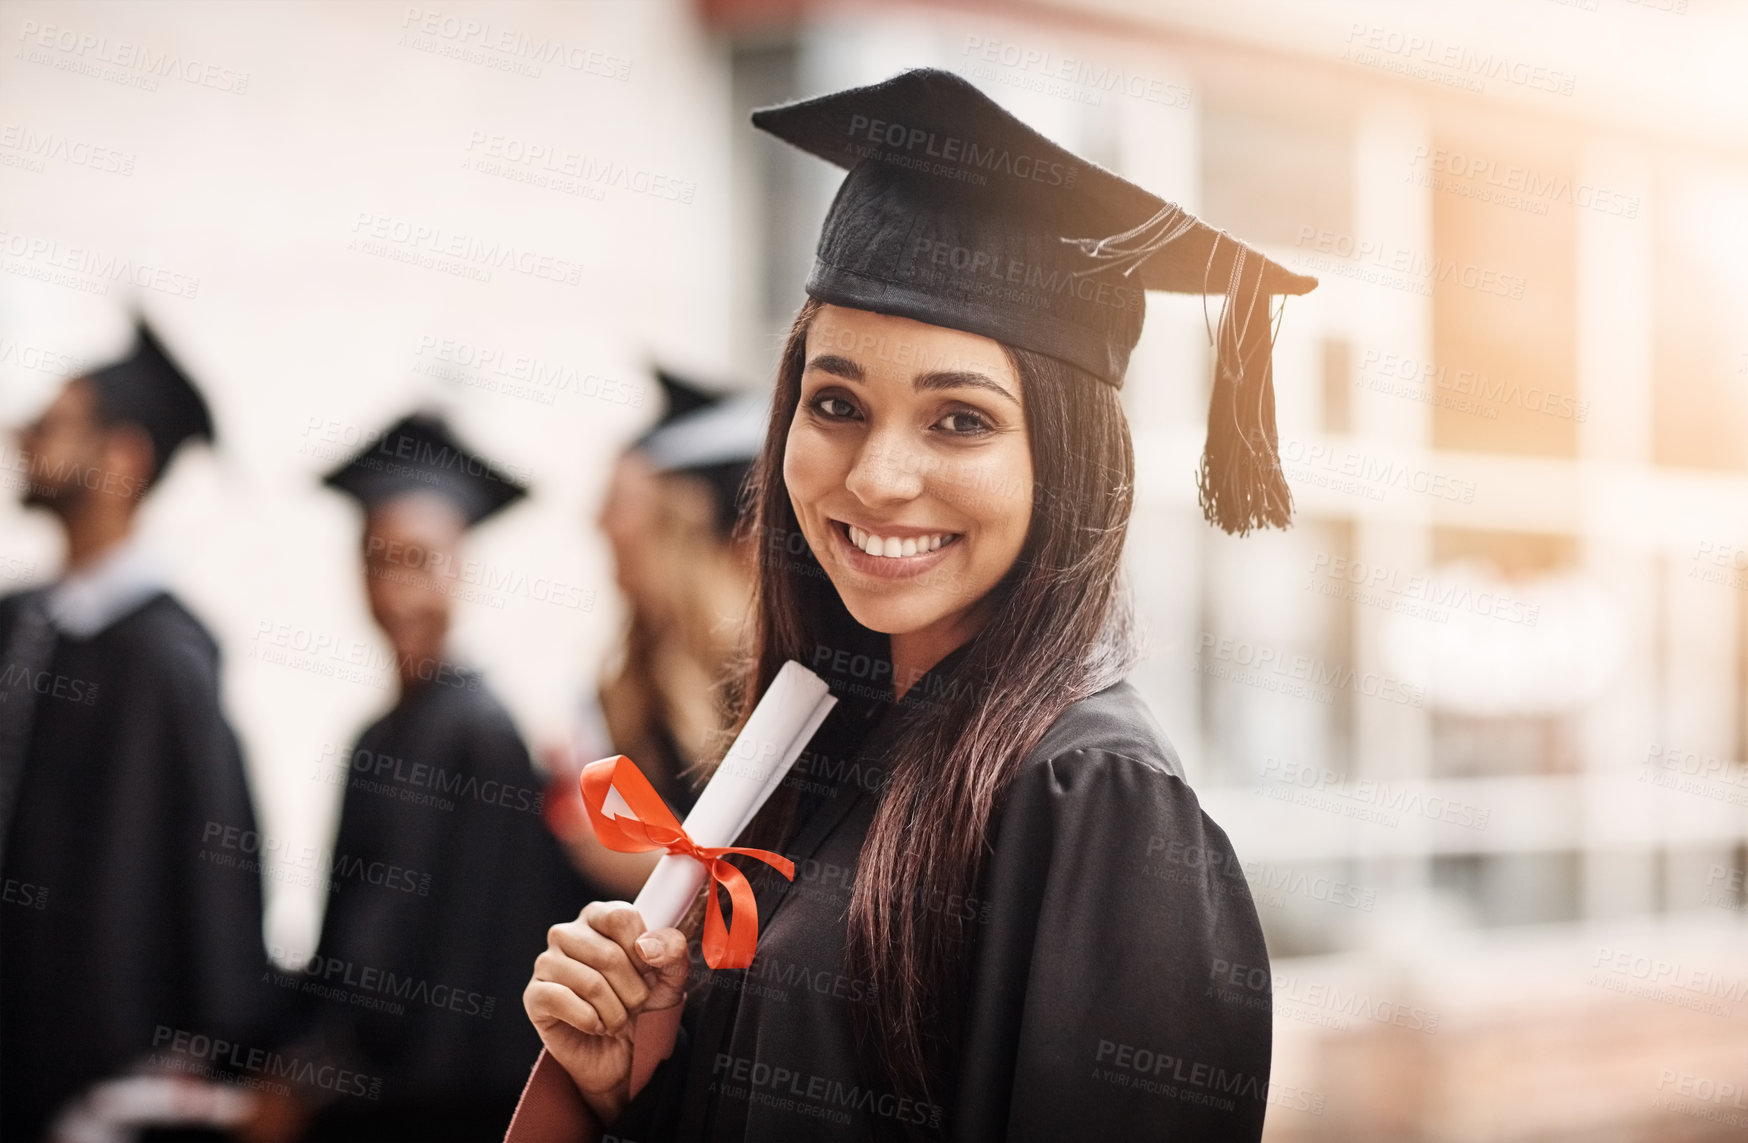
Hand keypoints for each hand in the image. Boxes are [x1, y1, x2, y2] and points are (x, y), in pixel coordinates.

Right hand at [524, 901, 688, 1123]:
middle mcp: (568, 934)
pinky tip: (595, 1026)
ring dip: (614, 1012)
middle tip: (634, 1006)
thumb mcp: (671, 978)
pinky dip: (589, 1021)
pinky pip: (561, 1001)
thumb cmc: (644, 1008)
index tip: (648, 973)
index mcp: (599, 917)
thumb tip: (649, 946)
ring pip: (590, 983)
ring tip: (616, 1019)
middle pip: (608, 955)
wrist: (625, 1056)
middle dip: (633, 991)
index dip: (643, 952)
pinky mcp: (534, 996)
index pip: (621, 917)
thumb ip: (672, 952)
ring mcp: (547, 963)